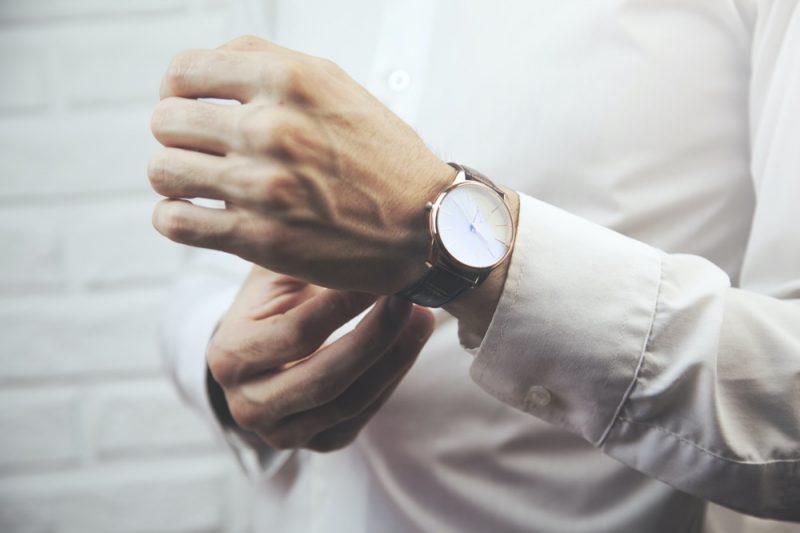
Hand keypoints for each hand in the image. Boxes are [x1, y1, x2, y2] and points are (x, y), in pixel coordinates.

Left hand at [149, 35, 454, 293]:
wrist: (425, 224)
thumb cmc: (382, 156)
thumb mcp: (335, 86)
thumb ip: (268, 67)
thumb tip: (204, 70)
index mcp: (288, 80)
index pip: (184, 71)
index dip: (177, 90)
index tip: (190, 108)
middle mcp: (270, 127)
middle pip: (166, 121)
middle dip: (178, 137)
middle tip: (202, 152)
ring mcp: (261, 185)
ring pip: (162, 170)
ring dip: (174, 178)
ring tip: (199, 185)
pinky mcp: (258, 237)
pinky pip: (174, 222)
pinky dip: (176, 220)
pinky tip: (199, 217)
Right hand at [207, 265, 434, 451]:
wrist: (262, 344)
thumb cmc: (272, 298)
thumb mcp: (277, 272)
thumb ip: (308, 260)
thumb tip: (363, 239)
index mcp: (228, 357)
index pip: (298, 334)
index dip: (346, 305)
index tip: (383, 272)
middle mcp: (246, 406)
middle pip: (325, 378)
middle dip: (378, 335)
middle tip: (411, 298)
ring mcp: (281, 433)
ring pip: (351, 402)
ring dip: (396, 358)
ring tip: (422, 317)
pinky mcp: (316, 443)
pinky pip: (363, 415)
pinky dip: (392, 378)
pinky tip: (408, 344)